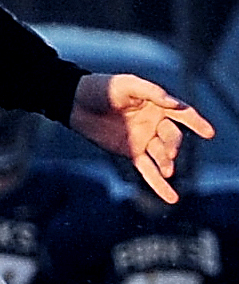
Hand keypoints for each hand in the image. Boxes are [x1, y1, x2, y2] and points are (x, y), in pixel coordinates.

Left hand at [69, 72, 214, 202]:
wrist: (75, 102)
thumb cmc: (102, 88)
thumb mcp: (127, 85)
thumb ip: (151, 93)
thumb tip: (174, 103)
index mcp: (158, 105)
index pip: (183, 114)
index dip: (196, 122)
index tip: (208, 133)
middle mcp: (155, 123)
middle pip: (172, 137)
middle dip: (172, 145)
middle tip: (168, 152)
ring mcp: (144, 139)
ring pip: (161, 155)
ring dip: (166, 163)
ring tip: (167, 171)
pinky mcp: (131, 153)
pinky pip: (147, 170)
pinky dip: (159, 185)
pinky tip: (172, 198)